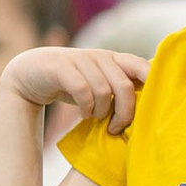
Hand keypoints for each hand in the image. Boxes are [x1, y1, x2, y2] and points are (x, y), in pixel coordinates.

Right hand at [3, 46, 148, 134]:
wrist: (31, 74)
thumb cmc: (73, 84)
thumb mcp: (100, 84)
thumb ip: (122, 89)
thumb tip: (152, 109)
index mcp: (116, 60)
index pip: (144, 67)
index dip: (154, 83)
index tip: (155, 106)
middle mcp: (101, 57)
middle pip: (125, 87)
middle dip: (125, 113)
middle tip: (116, 128)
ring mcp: (81, 59)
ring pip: (104, 91)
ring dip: (102, 112)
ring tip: (95, 118)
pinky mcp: (62, 67)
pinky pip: (82, 90)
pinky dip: (86, 107)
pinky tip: (84, 114)